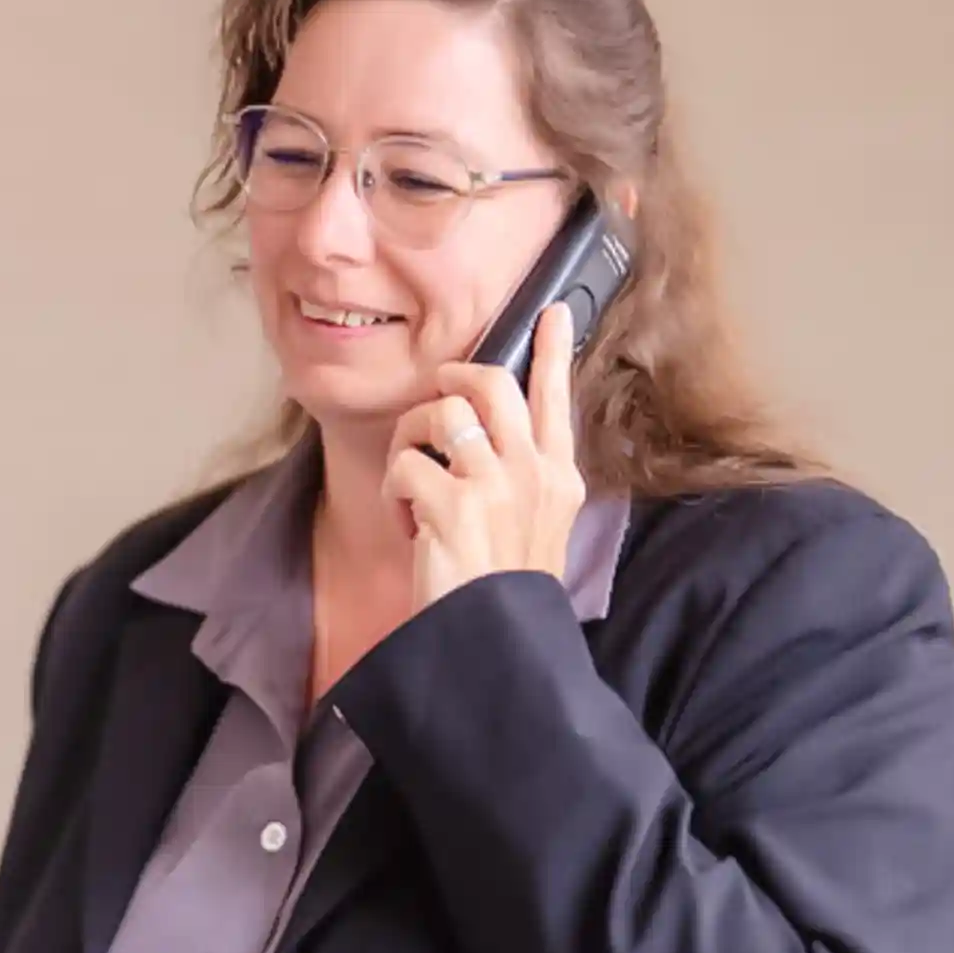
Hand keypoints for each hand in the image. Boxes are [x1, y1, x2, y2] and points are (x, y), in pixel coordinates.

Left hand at [384, 303, 585, 610]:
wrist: (496, 641)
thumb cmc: (503, 590)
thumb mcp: (537, 527)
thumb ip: (523, 478)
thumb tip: (483, 432)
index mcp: (559, 477)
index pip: (557, 398)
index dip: (551, 350)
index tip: (553, 312)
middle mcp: (534, 472)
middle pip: (492, 383)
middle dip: (452, 376)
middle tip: (436, 391)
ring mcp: (496, 484)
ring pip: (441, 412)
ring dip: (410, 440)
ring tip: (411, 484)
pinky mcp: (453, 504)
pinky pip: (405, 464)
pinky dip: (394, 492)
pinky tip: (408, 528)